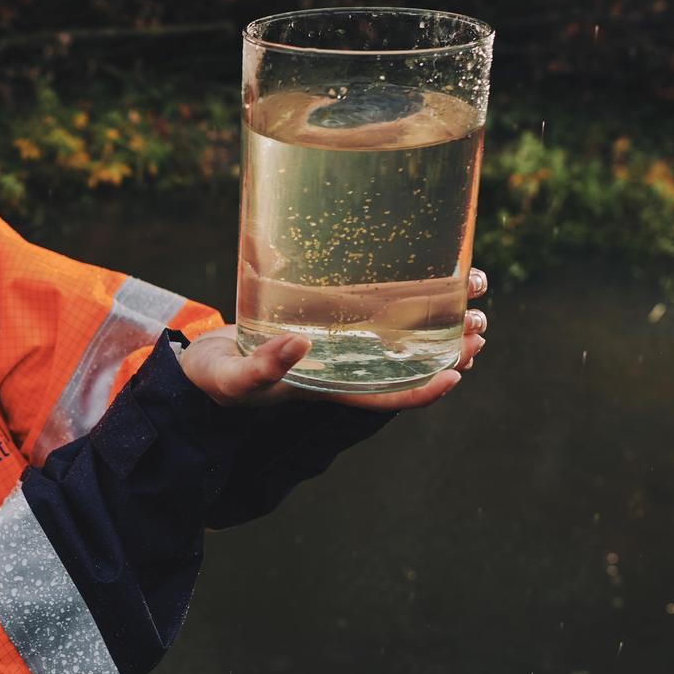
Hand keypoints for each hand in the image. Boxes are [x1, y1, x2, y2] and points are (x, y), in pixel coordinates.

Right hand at [178, 267, 489, 411]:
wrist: (195, 364)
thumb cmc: (212, 378)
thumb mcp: (230, 378)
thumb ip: (261, 368)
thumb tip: (298, 345)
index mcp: (323, 389)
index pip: (383, 397)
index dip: (421, 390)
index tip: (456, 373)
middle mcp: (338, 370)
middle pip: (404, 366)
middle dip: (446, 350)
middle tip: (478, 324)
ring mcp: (334, 347)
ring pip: (397, 338)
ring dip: (436, 322)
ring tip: (470, 293)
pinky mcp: (324, 321)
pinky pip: (372, 312)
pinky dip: (402, 297)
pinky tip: (423, 276)